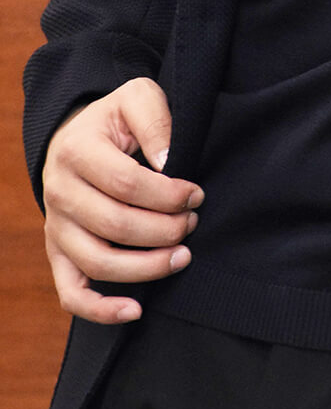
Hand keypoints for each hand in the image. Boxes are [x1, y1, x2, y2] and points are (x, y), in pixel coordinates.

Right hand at [42, 77, 203, 324]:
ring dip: (147, 267)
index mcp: (76, 152)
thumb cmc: (116, 120)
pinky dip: (100, 309)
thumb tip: (168, 162)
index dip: (169, 195)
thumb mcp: (138, 98)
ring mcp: (56, 227)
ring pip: (98, 263)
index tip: (196, 194)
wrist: (78, 137)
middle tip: (193, 222)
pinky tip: (135, 310)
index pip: (127, 184)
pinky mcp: (58, 253)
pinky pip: (71, 292)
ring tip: (183, 257)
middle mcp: (59, 193)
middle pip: (116, 226)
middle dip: (165, 229)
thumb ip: (156, 119)